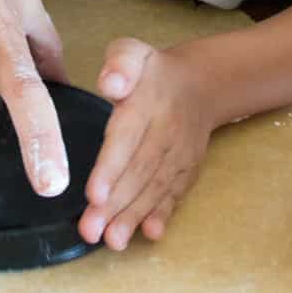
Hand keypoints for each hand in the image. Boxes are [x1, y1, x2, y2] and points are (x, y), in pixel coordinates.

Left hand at [78, 38, 214, 250]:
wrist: (200, 84)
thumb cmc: (151, 71)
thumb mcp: (133, 51)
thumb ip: (120, 62)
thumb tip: (111, 83)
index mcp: (148, 101)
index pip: (127, 136)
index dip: (111, 167)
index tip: (93, 194)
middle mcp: (166, 130)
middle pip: (139, 170)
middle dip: (115, 204)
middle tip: (91, 231)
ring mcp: (180, 153)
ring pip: (155, 187)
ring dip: (133, 216)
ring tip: (113, 241)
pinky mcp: (188, 169)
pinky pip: (176, 192)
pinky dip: (163, 215)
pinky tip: (150, 234)